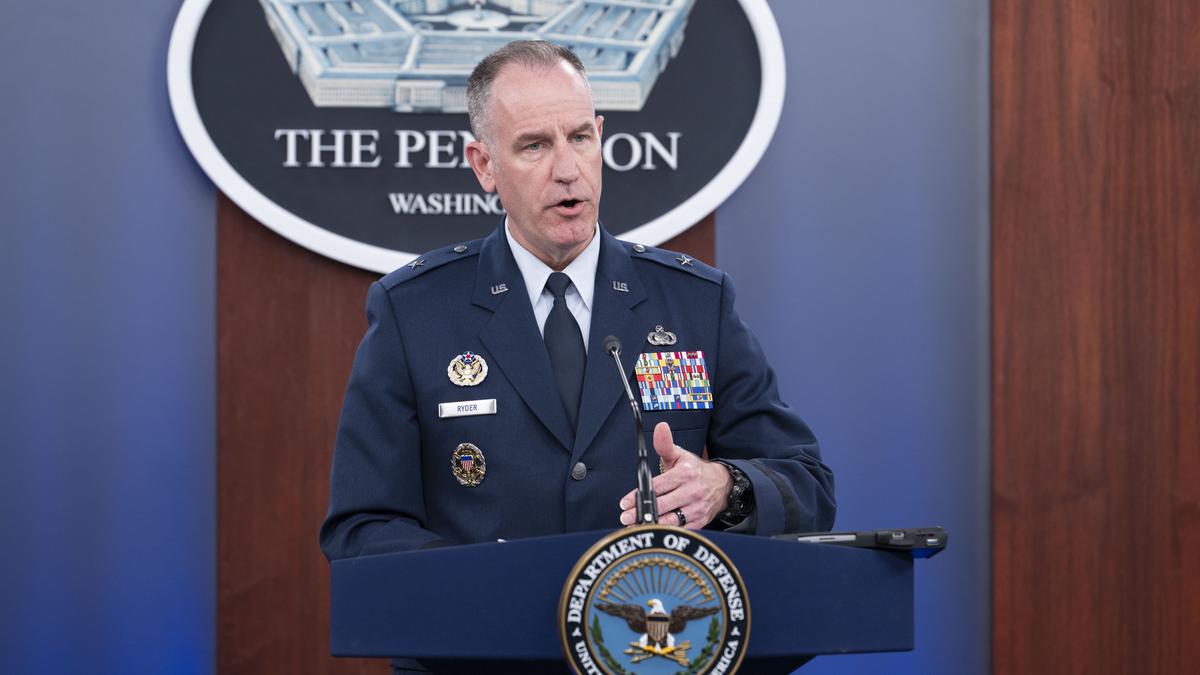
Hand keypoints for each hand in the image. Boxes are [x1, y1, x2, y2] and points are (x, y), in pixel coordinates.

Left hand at [618, 422, 732, 528]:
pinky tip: (652, 532)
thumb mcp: (680, 455)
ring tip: (636, 526)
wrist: (722, 485)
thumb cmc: (695, 471)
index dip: (639, 495)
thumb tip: (660, 427)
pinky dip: (666, 531)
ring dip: (652, 524)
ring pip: (671, 520)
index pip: (657, 486)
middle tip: (625, 517)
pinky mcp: (700, 521)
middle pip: (662, 504)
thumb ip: (665, 444)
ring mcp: (696, 508)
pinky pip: (681, 528)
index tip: (625, 503)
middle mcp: (692, 491)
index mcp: (685, 473)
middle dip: (642, 512)